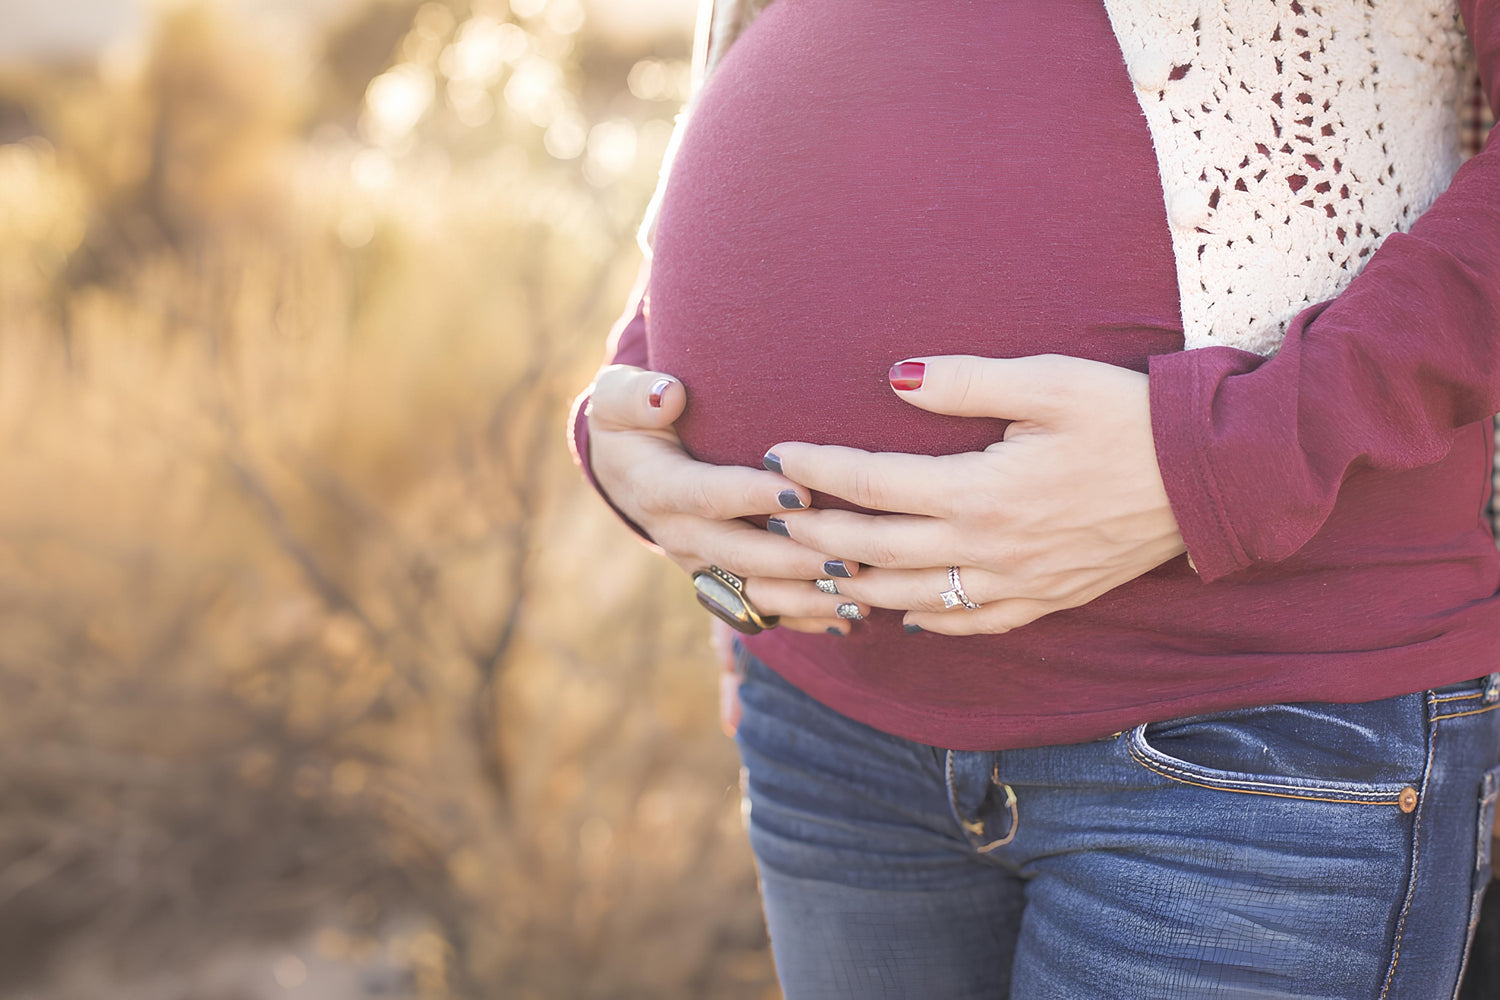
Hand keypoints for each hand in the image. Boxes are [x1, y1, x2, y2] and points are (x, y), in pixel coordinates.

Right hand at [587, 364, 867, 633]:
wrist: (623, 468)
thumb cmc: (631, 419)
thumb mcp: (618, 397)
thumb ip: (635, 395)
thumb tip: (667, 394)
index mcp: (657, 488)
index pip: (706, 495)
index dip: (750, 495)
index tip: (801, 491)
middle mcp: (678, 534)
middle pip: (738, 553)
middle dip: (793, 559)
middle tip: (849, 556)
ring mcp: (700, 563)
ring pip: (752, 591)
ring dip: (805, 596)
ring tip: (857, 595)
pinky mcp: (718, 581)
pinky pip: (759, 608)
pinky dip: (803, 617)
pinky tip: (847, 617)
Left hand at [763, 354, 1187, 634]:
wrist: (1212, 479)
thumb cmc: (1130, 417)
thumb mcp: (1048, 382)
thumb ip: (965, 383)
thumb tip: (895, 377)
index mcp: (980, 492)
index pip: (872, 485)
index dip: (816, 471)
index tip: (775, 454)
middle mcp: (988, 548)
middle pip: (875, 551)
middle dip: (813, 535)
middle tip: (766, 520)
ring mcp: (1017, 583)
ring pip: (912, 599)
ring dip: (854, 587)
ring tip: (810, 572)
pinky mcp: (1047, 599)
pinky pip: (973, 625)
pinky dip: (928, 623)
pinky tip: (902, 617)